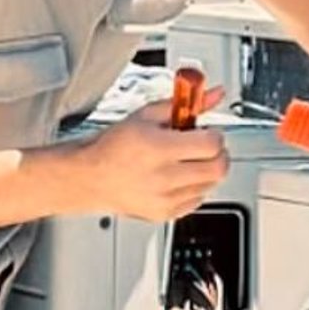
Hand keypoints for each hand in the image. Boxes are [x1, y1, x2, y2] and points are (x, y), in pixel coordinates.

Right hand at [77, 86, 229, 221]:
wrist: (90, 177)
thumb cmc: (114, 146)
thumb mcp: (148, 115)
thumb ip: (184, 104)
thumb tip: (213, 95)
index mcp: (158, 148)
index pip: (212, 144)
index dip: (214, 134)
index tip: (207, 131)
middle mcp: (163, 176)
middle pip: (218, 167)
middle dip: (217, 153)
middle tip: (205, 146)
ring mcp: (165, 199)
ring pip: (211, 184)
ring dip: (206, 170)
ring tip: (186, 160)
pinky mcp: (166, 213)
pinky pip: (198, 200)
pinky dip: (195, 187)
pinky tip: (179, 177)